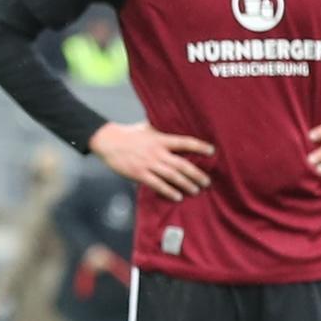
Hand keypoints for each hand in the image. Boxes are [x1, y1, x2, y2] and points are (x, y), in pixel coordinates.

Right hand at [90, 120, 214, 198]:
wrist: (108, 141)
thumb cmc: (128, 133)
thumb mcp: (147, 126)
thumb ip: (161, 129)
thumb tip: (174, 124)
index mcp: (160, 139)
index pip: (185, 142)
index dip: (200, 146)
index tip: (212, 151)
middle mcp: (157, 152)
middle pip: (182, 164)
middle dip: (197, 174)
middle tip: (207, 182)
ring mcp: (148, 164)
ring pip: (172, 176)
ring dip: (186, 184)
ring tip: (195, 190)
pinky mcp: (139, 173)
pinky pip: (157, 184)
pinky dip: (168, 191)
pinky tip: (177, 196)